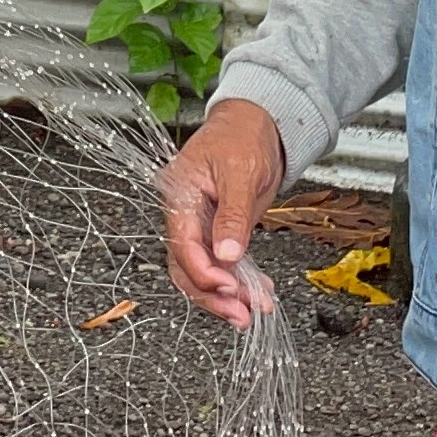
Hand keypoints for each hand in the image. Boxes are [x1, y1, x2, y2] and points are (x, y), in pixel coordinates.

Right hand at [157, 98, 284, 327]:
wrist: (257, 122)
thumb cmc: (243, 135)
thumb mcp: (241, 172)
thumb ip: (233, 215)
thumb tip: (228, 254)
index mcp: (180, 194)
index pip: (182, 243)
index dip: (203, 270)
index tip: (228, 286)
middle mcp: (185, 213)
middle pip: (187, 266)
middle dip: (213, 294)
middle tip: (241, 313)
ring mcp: (200, 224)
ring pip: (202, 271)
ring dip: (227, 296)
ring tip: (252, 311)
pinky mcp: (217, 230)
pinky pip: (221, 264)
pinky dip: (239, 282)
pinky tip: (256, 293)